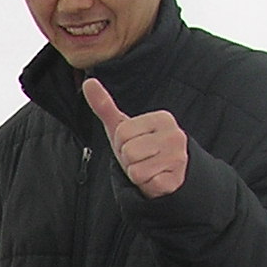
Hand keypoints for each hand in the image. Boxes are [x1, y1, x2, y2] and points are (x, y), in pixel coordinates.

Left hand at [83, 78, 188, 198]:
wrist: (165, 175)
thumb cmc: (141, 148)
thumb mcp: (122, 127)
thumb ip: (104, 106)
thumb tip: (88, 82)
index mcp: (162, 118)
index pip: (122, 132)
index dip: (121, 143)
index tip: (134, 144)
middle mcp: (175, 135)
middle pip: (128, 151)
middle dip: (128, 159)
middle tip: (140, 159)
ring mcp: (178, 158)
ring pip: (135, 169)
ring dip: (135, 173)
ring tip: (147, 168)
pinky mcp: (175, 180)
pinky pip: (144, 183)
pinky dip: (145, 185)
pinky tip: (155, 179)